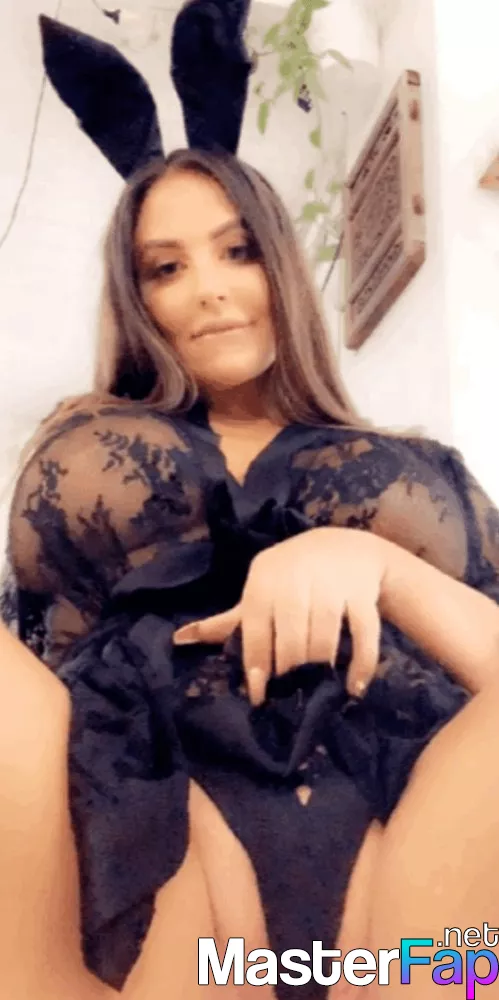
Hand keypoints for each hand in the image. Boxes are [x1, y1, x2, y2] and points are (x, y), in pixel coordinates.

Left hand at [173, 526, 392, 705]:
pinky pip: (364, 632)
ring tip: (317, 689)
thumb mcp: (258, 593)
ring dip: (321, 666)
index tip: (260, 695)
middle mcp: (296, 578)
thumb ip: (225, 622)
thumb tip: (177, 640)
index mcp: (264, 581)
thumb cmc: (290, 578)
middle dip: (290, 668)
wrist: (344, 547)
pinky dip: (361, 662)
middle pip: (292, 635)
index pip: (256, 627)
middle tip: (291, 692)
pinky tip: (353, 688)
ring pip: (326, 634)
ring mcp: (332, 584)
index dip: (257, 663)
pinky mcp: (362, 592)